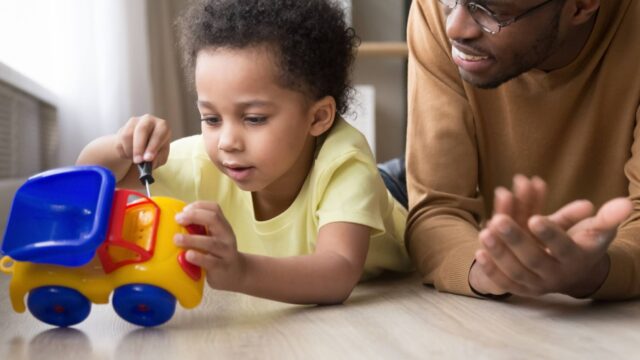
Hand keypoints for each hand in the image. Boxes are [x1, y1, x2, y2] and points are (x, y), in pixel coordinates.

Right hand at [116, 114, 170, 165]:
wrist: (143, 145)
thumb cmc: (156, 149)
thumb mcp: (161, 156)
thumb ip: (158, 158)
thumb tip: (149, 161)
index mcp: (162, 126)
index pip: (158, 134)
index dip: (152, 146)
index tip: (148, 159)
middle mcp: (148, 120)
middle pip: (141, 130)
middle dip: (138, 148)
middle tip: (138, 161)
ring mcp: (134, 122)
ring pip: (127, 136)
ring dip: (130, 152)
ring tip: (136, 159)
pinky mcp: (122, 128)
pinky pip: (120, 142)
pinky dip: (124, 153)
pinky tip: (130, 155)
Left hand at [173, 201, 246, 290]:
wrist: (237, 273)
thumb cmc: (218, 254)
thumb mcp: (213, 237)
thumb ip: (200, 229)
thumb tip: (174, 221)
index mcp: (223, 226)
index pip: (214, 208)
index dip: (198, 206)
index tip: (183, 210)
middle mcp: (226, 236)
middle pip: (214, 219)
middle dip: (194, 216)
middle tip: (178, 220)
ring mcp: (226, 252)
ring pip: (211, 242)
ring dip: (192, 239)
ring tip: (177, 239)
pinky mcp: (222, 267)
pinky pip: (211, 262)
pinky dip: (199, 258)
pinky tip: (188, 256)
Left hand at [471, 176, 632, 297]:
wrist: (575, 272)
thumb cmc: (584, 244)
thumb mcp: (598, 230)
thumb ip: (607, 217)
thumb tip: (624, 203)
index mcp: (575, 259)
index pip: (562, 247)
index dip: (550, 234)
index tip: (535, 218)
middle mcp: (556, 275)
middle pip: (533, 259)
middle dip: (515, 240)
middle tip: (498, 221)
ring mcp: (537, 284)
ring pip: (516, 271)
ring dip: (499, 253)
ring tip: (485, 232)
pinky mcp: (522, 289)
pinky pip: (505, 282)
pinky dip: (492, 269)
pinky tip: (479, 252)